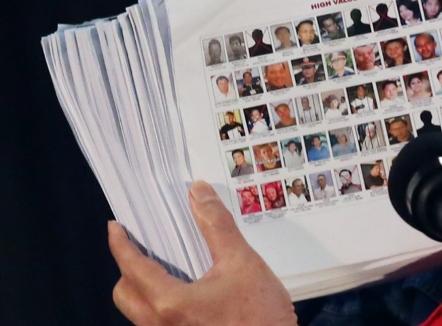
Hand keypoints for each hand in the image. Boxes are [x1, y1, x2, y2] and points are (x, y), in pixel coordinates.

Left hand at [109, 181, 297, 325]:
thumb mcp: (242, 262)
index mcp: (169, 303)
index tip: (116, 227)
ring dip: (144, 288)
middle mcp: (160, 325)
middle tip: (144, 248)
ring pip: (139, 312)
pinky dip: (160, 304)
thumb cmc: (259, 315)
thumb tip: (199, 193)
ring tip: (167, 269)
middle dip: (128, 269)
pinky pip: (157, 323)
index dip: (120, 244)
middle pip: (125, 293)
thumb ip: (217, 226)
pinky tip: (188, 293)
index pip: (131, 267)